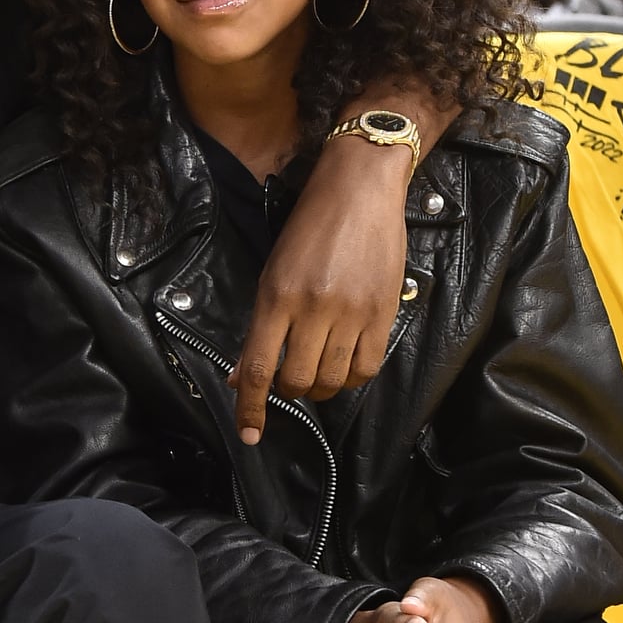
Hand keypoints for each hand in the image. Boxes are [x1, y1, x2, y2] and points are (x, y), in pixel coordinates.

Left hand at [232, 132, 412, 434]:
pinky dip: (351, 377)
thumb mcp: (272, 271)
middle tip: (290, 381)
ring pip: (331, 380)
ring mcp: (350, 312)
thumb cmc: (309, 227)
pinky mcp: (382, 312)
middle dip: (290, 393)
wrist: (359, 189)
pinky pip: (366, 367)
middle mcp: (312, 308)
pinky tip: (345, 365)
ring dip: (321, 387)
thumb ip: (259, 326)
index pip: (257, 367)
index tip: (250, 433)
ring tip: (318, 371)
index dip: (250, 407)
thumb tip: (241, 374)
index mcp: (275, 296)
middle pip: (297, 381)